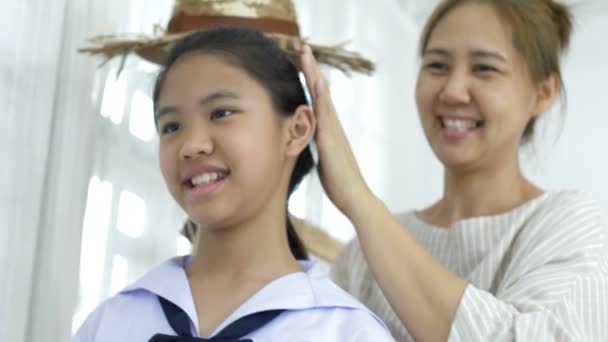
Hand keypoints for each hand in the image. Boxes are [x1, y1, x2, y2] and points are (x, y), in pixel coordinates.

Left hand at [300, 45, 373, 216]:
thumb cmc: (341, 184)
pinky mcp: (331, 142)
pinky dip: (321, 98)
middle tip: (304, 49)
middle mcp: (333, 127)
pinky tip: (317, 84)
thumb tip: (309, 143)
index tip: (302, 63)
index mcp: (328, 131)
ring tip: (307, 56)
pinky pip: (325, 116)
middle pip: (320, 93)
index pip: (317, 101)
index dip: (310, 82)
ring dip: (314, 76)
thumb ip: (318, 148)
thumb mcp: (324, 161)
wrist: (356, 199)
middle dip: (311, 70)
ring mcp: (333, 132)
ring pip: (322, 98)